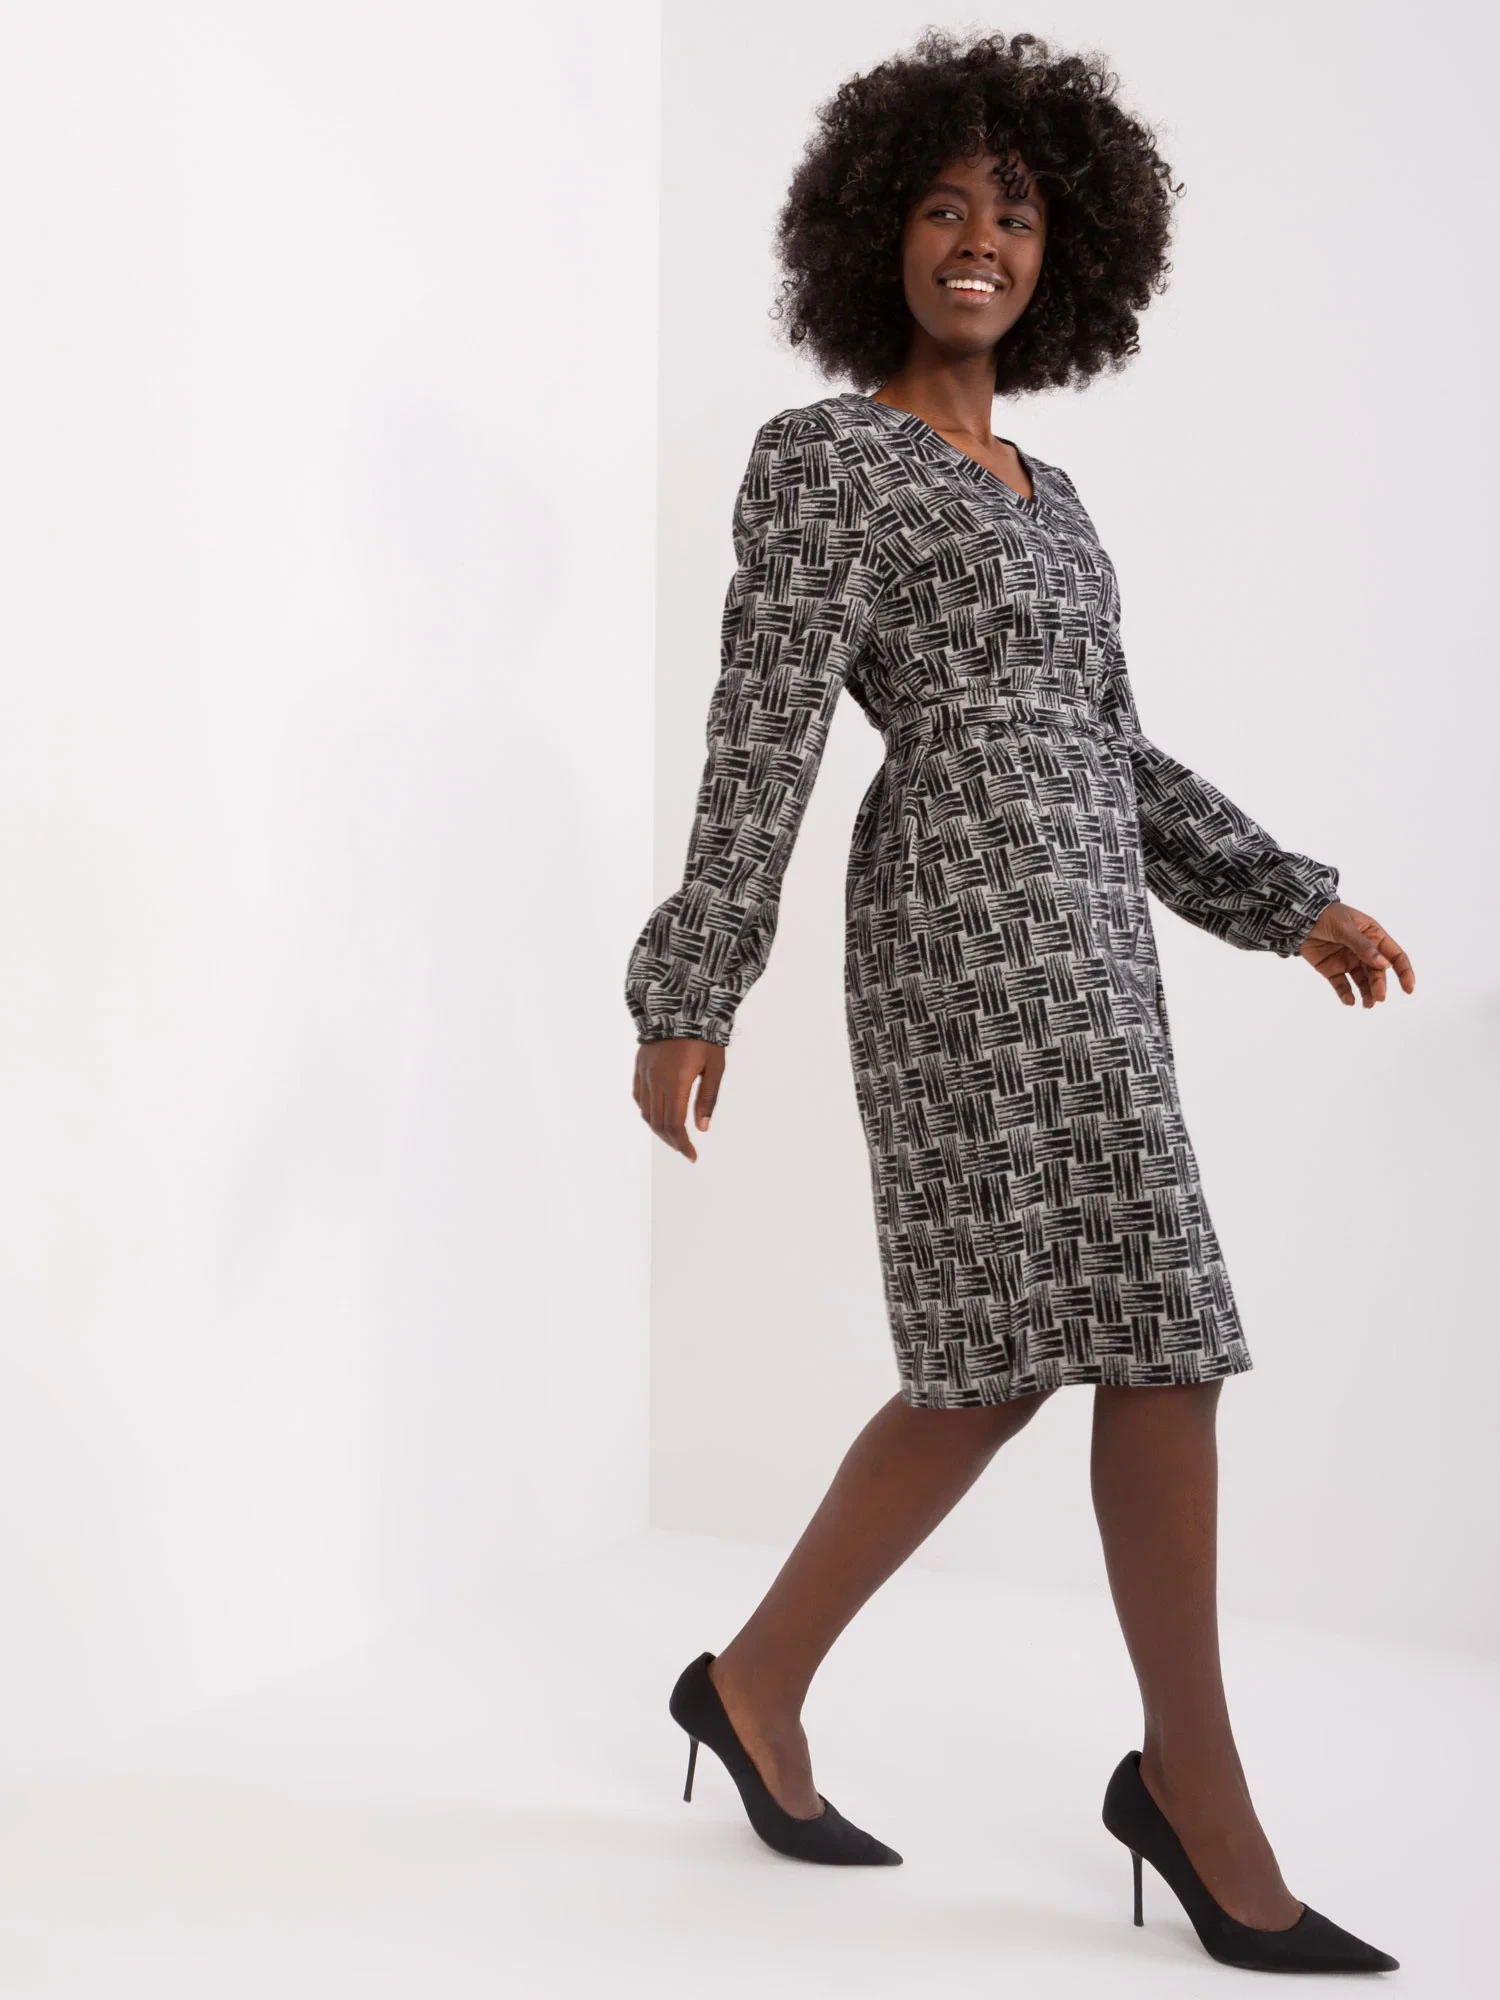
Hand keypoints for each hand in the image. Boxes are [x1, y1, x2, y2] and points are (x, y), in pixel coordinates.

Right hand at [632, 1037, 724, 1160]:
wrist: (680, 1007)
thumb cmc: (703, 1037)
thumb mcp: (715, 1067)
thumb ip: (707, 1098)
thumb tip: (703, 1128)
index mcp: (675, 1082)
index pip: (674, 1124)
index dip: (682, 1144)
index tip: (692, 1156)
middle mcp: (656, 1081)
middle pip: (659, 1123)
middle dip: (672, 1141)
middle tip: (686, 1150)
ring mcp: (644, 1074)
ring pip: (647, 1113)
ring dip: (659, 1130)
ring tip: (674, 1137)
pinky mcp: (639, 1068)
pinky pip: (639, 1098)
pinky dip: (648, 1112)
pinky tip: (658, 1116)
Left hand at [1298, 899, 1414, 1008]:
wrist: (1298, 917)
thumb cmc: (1325, 915)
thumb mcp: (1345, 927)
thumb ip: (1363, 946)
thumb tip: (1385, 965)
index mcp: (1373, 936)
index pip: (1395, 955)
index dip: (1404, 972)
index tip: (1408, 988)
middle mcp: (1364, 950)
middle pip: (1378, 972)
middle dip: (1380, 985)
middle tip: (1378, 998)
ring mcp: (1348, 960)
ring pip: (1362, 981)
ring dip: (1367, 993)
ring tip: (1367, 1004)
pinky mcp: (1332, 969)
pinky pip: (1342, 985)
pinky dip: (1346, 994)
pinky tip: (1349, 1001)